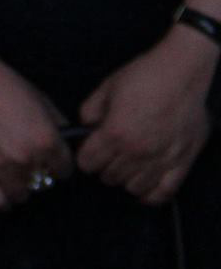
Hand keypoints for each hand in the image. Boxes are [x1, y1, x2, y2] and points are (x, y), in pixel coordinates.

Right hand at [0, 47, 73, 209]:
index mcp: (46, 140)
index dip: (59, 163)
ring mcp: (1, 167)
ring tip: (13, 170)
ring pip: (21, 195)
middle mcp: (27, 158)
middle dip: (39, 171)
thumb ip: (56, 124)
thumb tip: (63, 139)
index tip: (52, 159)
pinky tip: (1, 186)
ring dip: (21, 185)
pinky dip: (2, 200)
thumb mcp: (40, 98)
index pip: (65, 170)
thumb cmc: (0, 82)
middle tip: (28, 157)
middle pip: (43, 182)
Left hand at [76, 28, 217, 203]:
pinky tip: (144, 189)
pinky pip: (165, 192)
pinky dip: (151, 195)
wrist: (182, 73)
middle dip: (103, 167)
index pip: (88, 162)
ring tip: (125, 166)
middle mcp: (138, 151)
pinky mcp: (183, 162)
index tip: (87, 152)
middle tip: (106, 156)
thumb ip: (90, 110)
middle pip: (109, 176)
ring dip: (125, 179)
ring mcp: (162, 159)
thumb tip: (85, 126)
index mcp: (115, 133)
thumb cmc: (144, 76)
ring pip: (134, 187)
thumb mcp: (106, 88)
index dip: (84, 157)